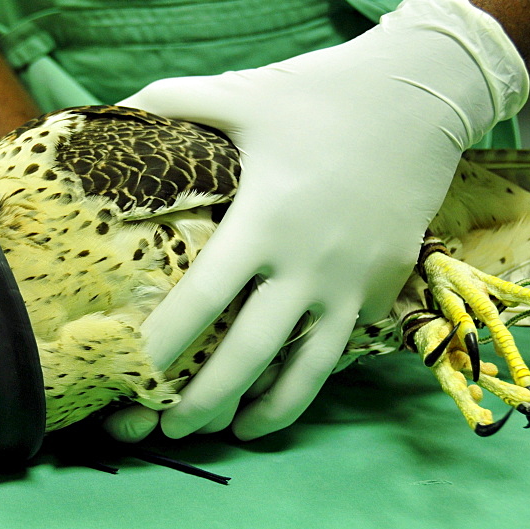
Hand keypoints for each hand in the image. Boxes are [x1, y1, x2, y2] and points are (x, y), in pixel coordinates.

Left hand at [106, 0, 527, 442]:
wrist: (420, 97)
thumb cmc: (320, 96)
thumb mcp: (243, 94)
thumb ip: (172, 102)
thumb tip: (109, 111)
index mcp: (264, 221)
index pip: (203, 297)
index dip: (164, 342)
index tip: (129, 373)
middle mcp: (307, 264)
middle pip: (249, 354)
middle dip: (204, 401)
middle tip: (166, 430)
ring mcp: (351, 284)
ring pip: (305, 370)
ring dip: (264, 411)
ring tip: (228, 434)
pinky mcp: (383, 289)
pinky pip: (339, 348)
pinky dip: (307, 380)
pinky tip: (278, 398)